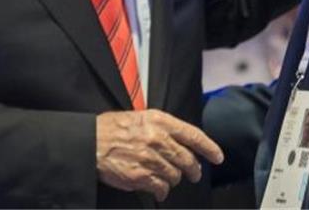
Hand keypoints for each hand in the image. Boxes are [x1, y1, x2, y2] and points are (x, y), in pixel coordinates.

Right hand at [96, 109, 223, 200]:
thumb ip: (163, 127)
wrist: (90, 141)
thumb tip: (181, 139)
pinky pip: (161, 188)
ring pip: (175, 176)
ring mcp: (150, 159)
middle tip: (194, 174)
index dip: (209, 148)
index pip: (194, 135)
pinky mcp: (140, 176)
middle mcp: (158, 139)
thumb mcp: (141, 117)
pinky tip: (159, 189)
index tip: (218, 157)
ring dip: (174, 179)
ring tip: (167, 178)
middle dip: (194, 170)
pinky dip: (162, 191)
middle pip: (187, 159)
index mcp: (160, 121)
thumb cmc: (112, 128)